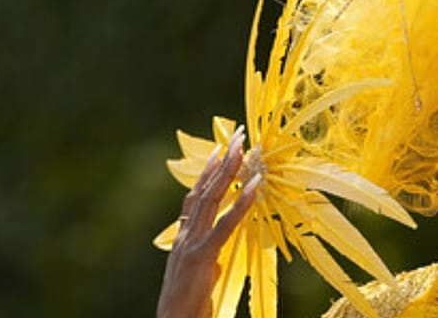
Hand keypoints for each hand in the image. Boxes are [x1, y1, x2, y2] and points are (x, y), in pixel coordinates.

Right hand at [156, 127, 261, 317]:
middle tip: (236, 136)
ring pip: (211, 199)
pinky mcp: (202, 257)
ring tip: (243, 149)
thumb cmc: (186, 309)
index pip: (194, 198)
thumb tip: (216, 260)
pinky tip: (254, 187)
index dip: (206, 174)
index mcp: (183, 240)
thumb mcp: (198, 279)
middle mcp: (185, 236)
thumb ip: (206, 263)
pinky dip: (240, 205)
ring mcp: (192, 244)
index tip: (218, 151)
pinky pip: (225, 226)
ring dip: (229, 172)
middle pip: (204, 190)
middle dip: (221, 162)